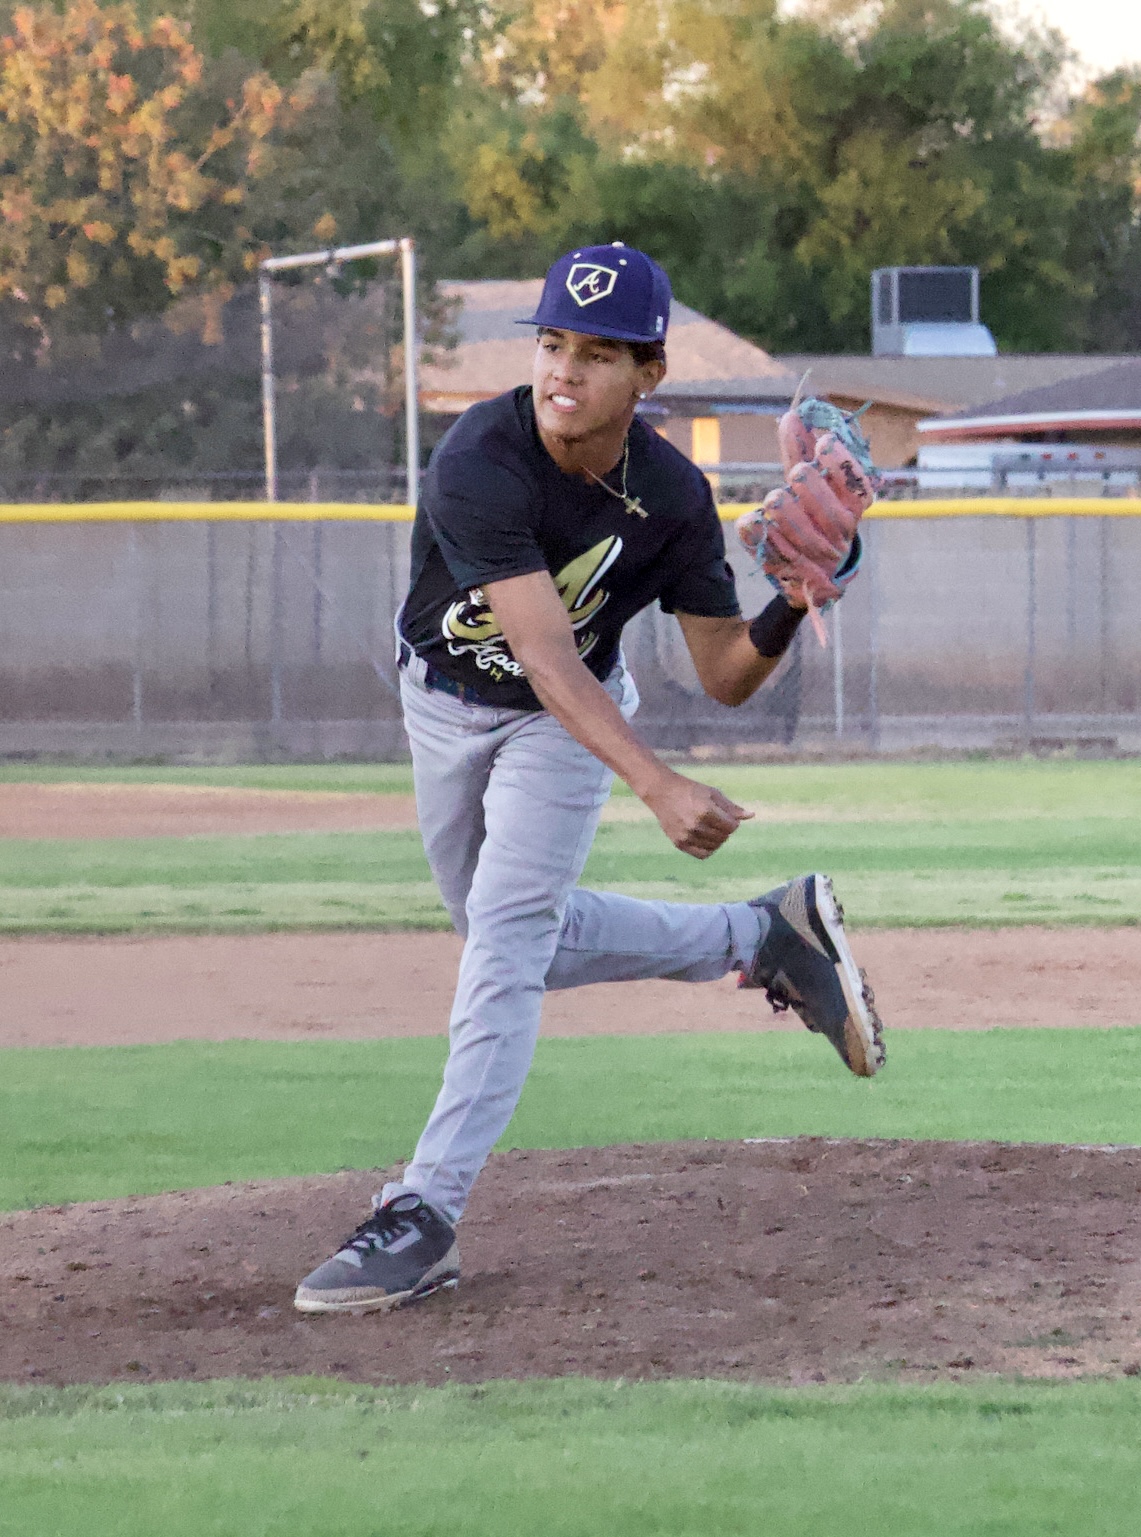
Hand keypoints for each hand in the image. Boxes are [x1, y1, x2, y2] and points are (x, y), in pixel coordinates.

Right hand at [641, 770, 752, 859]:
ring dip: (718, 839)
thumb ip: (732, 807)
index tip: (726, 816)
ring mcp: (686, 835)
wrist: (662, 792)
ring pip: (714, 846)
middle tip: (717, 821)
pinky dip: (709, 849)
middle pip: (724, 837)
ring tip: (711, 829)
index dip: (733, 822)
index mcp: (705, 811)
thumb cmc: (690, 790)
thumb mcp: (712, 794)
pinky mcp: (679, 843)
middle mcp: (695, 825)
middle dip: (725, 830)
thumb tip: (751, 815)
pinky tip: (706, 839)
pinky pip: (702, 854)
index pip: (731, 826)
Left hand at [736, 403, 877, 611]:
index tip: (824, 442)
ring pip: (805, 536)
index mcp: (853, 508)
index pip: (859, 487)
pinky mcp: (794, 576)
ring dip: (786, 512)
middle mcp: (842, 535)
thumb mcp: (809, 481)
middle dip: (812, 489)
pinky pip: (775, 556)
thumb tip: (793, 415)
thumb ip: (801, 452)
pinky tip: (754, 522)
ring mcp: (819, 559)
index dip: (842, 465)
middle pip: (834, 514)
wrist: (808, 571)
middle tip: (796, 474)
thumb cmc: (809, 512)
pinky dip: (762, 536)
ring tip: (774, 499)